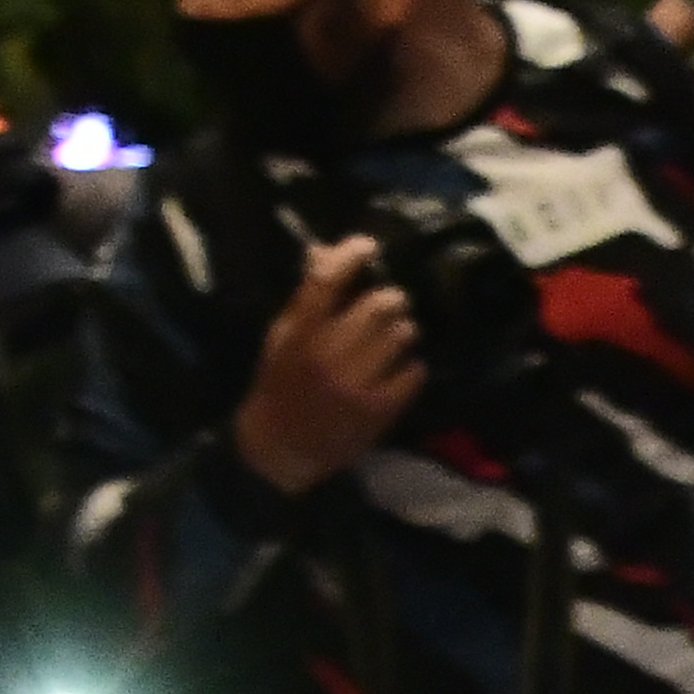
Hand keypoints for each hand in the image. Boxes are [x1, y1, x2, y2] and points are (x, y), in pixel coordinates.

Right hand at [232, 237, 429, 496]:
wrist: (282, 448)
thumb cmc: (280, 385)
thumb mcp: (282, 338)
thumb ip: (306, 298)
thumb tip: (323, 250)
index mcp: (298, 334)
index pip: (326, 281)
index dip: (351, 254)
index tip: (368, 245)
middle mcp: (326, 355)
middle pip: (377, 306)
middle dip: (392, 298)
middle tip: (393, 302)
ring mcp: (354, 384)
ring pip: (400, 336)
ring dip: (404, 330)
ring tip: (398, 335)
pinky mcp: (377, 411)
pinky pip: (413, 373)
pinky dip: (411, 367)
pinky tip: (400, 368)